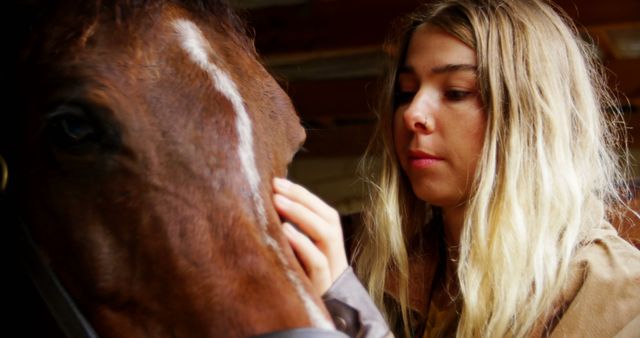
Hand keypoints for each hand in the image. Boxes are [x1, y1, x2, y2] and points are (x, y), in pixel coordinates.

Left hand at [273, 177, 347, 294]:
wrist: (314, 319)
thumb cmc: (301, 284)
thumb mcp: (298, 258)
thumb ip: (291, 236)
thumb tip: (268, 207)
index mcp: (330, 244)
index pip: (323, 211)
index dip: (303, 194)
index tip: (278, 181)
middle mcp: (334, 253)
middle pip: (328, 217)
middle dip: (302, 198)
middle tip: (275, 185)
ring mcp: (331, 269)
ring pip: (327, 234)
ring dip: (302, 214)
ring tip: (278, 201)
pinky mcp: (322, 285)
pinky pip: (317, 260)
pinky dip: (302, 243)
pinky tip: (285, 231)